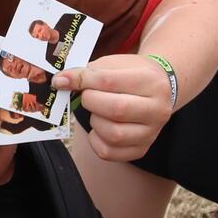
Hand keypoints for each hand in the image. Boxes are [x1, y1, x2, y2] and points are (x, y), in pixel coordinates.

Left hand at [53, 54, 174, 161]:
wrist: (157, 91)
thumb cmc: (131, 75)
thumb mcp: (113, 65)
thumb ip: (88, 72)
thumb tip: (60, 81)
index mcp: (151, 82)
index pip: (110, 81)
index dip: (82, 80)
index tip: (63, 80)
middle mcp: (157, 110)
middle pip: (116, 109)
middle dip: (90, 101)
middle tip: (87, 96)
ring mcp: (151, 133)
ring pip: (114, 134)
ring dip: (95, 121)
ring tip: (97, 111)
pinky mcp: (141, 150)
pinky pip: (109, 152)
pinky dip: (95, 140)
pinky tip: (99, 127)